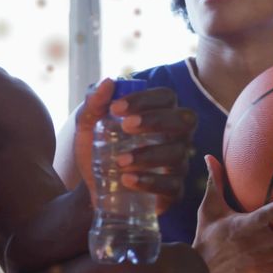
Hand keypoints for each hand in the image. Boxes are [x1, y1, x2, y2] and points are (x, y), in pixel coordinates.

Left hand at [73, 78, 195, 213]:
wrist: (90, 189)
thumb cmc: (97, 151)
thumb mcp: (88, 127)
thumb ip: (94, 104)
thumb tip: (108, 82)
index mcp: (159, 114)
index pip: (166, 97)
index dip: (145, 99)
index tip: (116, 108)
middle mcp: (176, 135)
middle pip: (185, 120)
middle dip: (157, 120)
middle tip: (126, 127)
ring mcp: (177, 163)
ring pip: (177, 153)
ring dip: (148, 154)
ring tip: (119, 161)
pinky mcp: (173, 190)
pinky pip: (172, 185)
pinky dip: (150, 181)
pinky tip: (128, 180)